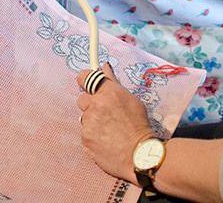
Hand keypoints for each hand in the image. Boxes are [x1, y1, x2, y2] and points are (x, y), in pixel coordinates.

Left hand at [76, 64, 155, 182]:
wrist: (140, 155)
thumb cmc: (139, 126)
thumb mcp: (131, 100)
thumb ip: (113, 83)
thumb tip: (104, 67)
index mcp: (108, 92)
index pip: (84, 77)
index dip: (85, 80)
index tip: (87, 84)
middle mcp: (95, 105)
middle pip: (82, 99)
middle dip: (91, 105)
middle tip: (104, 113)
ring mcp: (88, 123)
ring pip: (84, 118)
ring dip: (93, 121)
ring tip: (109, 130)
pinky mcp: (85, 139)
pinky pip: (85, 133)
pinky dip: (93, 136)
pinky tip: (106, 140)